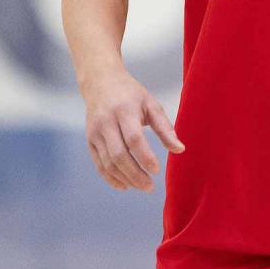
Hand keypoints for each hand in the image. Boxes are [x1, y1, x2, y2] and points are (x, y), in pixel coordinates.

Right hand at [81, 68, 183, 191]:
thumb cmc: (131, 94)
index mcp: (124, 111)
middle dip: (135, 174)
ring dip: (124, 178)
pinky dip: (110, 178)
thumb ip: (165, 128)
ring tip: (141, 186)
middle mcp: (106, 123)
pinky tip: (124, 186)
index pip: (134, 139)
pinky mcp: (89, 140)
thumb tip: (180, 150)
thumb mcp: (151, 104)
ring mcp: (95, 132)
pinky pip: (98, 164)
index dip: (145, 157)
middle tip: (150, 186)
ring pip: (107, 162)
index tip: (156, 170)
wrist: (101, 82)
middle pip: (119, 155)